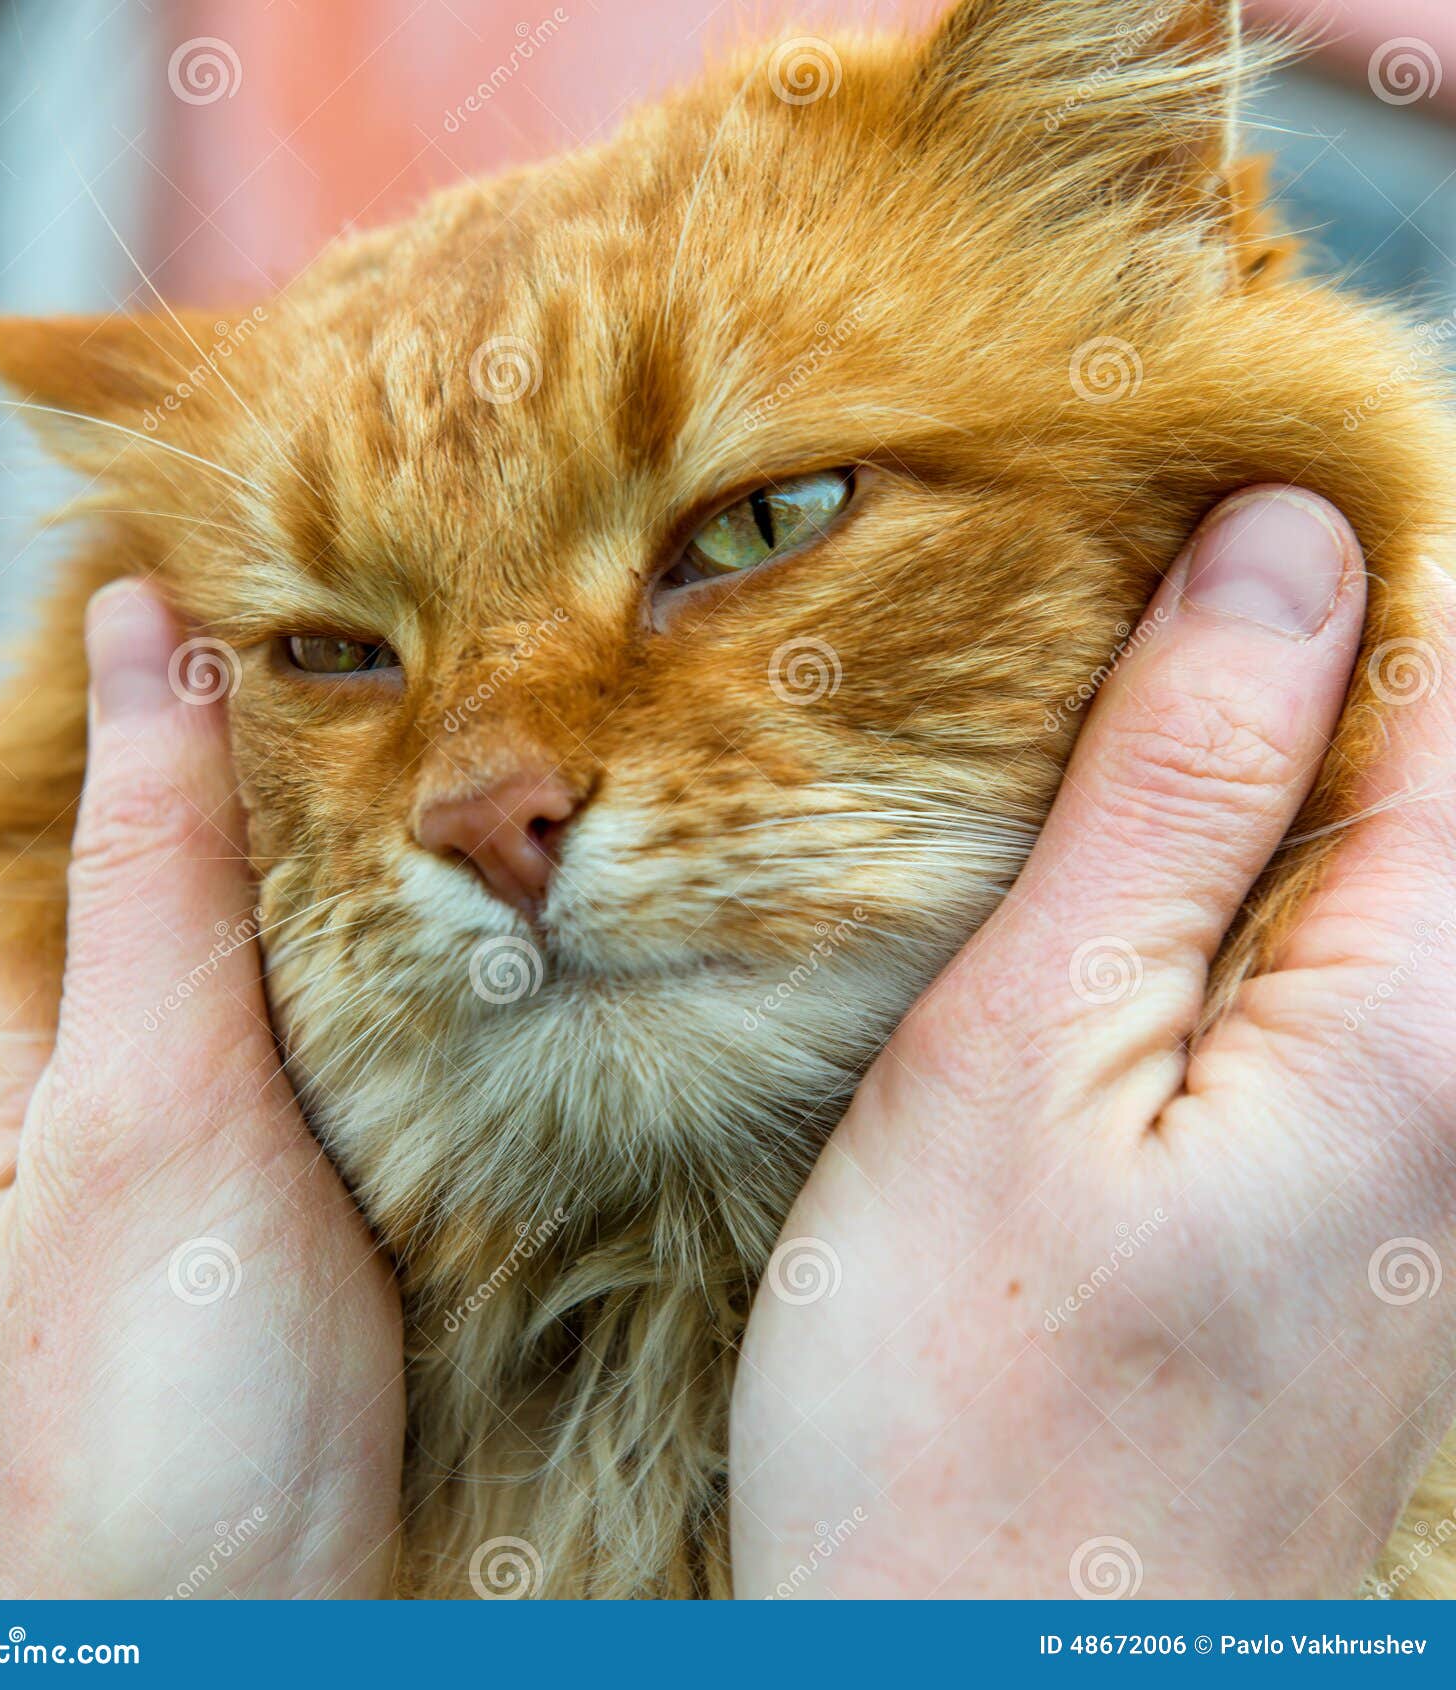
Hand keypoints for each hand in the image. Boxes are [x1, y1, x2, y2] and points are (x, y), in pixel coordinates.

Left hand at [0, 581, 402, 1598]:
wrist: (279, 1618)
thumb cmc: (157, 1392)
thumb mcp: (142, 1102)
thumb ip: (150, 873)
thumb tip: (141, 639)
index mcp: (24, 1035)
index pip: (69, 791)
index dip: (136, 669)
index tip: (250, 540)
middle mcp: (135, 1061)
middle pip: (199, 854)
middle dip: (278, 744)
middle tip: (404, 608)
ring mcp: (250, 1115)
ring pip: (304, 929)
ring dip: (368, 834)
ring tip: (475, 704)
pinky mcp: (356, 1165)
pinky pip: (380, 1014)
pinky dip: (427, 934)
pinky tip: (502, 876)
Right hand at [732, 486, 1455, 1598]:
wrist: (994, 1673)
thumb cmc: (970, 1398)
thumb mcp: (1028, 1052)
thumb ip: (1173, 793)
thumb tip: (1281, 549)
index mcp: (1424, 1010)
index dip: (1355, 529)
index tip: (1195, 455)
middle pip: (1441, 762)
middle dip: (1301, 631)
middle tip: (1109, 561)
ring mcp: (1432, 1150)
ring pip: (1384, 862)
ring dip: (1256, 749)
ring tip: (1088, 692)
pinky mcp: (1364, 1203)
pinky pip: (1345, 964)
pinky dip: (1241, 868)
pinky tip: (1110, 871)